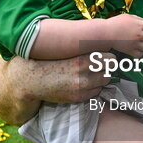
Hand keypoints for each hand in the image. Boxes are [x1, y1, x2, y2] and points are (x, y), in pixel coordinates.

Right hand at [0, 53, 115, 125]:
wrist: (32, 79)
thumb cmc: (49, 60)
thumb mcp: (67, 51)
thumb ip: (84, 49)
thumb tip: (103, 45)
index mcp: (82, 59)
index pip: (110, 58)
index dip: (108, 56)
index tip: (104, 55)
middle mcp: (84, 74)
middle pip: (110, 70)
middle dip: (106, 67)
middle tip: (100, 64)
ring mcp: (82, 87)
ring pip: (104, 81)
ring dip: (101, 77)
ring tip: (91, 73)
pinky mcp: (78, 97)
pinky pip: (95, 92)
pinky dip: (93, 88)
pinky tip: (83, 82)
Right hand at [103, 14, 142, 57]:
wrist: (106, 32)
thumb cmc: (116, 23)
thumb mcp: (128, 17)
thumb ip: (138, 19)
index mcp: (139, 25)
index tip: (142, 29)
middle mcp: (138, 34)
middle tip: (138, 36)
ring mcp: (135, 43)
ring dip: (142, 45)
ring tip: (136, 43)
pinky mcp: (130, 50)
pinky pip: (139, 54)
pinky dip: (138, 53)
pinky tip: (134, 49)